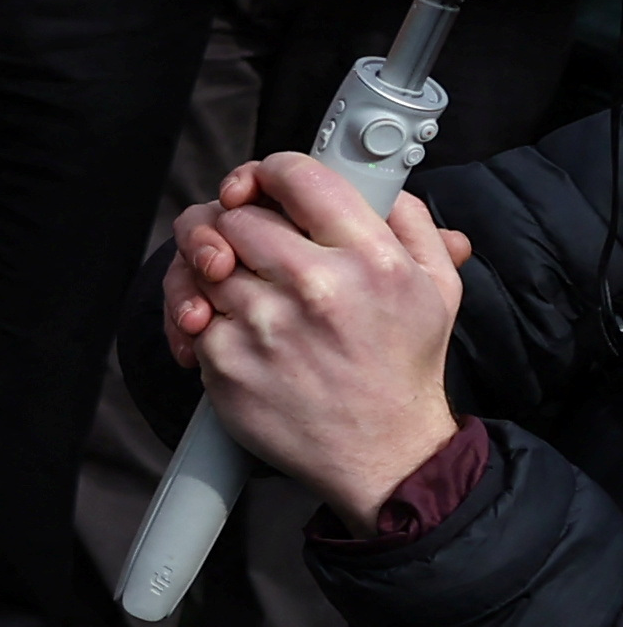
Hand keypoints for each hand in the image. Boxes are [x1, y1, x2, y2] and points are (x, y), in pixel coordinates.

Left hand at [170, 153, 474, 520]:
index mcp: (371, 258)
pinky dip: (194, 314)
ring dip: (207, 267)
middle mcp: (318, 287)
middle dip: (232, 222)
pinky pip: (188, 312)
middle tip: (242, 242)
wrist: (384, 453)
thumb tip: (380, 179)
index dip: (265, 173)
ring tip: (229, 281)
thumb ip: (411, 222)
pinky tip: (219, 324)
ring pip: (202, 261)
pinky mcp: (227, 362)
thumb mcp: (437, 287)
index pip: (295, 176)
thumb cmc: (403, 366)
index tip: (257, 186)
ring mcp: (266, 325)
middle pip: (235, 215)